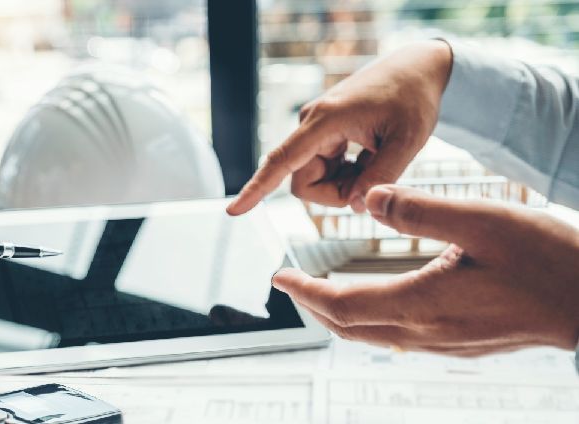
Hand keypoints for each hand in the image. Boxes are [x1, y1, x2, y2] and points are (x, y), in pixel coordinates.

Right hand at [228, 40, 452, 214]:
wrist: (416, 68)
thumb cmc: (413, 98)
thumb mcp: (408, 141)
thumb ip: (382, 176)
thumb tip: (355, 205)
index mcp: (326, 121)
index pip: (282, 161)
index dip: (257, 189)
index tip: (234, 210)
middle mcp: (311, 124)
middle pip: (301, 181)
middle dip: (335, 193)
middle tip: (374, 181)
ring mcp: (315, 128)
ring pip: (312, 178)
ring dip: (343, 183)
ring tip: (376, 161)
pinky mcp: (322, 133)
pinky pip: (322, 168)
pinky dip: (346, 173)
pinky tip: (368, 156)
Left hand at [272, 185, 578, 355]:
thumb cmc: (546, 260)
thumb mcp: (483, 221)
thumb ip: (421, 209)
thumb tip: (369, 198)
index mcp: (423, 303)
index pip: (341, 304)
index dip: (305, 291)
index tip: (280, 274)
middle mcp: (426, 331)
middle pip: (349, 325)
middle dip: (313, 303)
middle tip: (290, 281)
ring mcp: (444, 342)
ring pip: (372, 334)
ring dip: (338, 312)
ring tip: (320, 288)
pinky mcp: (459, 342)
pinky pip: (397, 336)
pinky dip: (369, 318)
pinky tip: (374, 299)